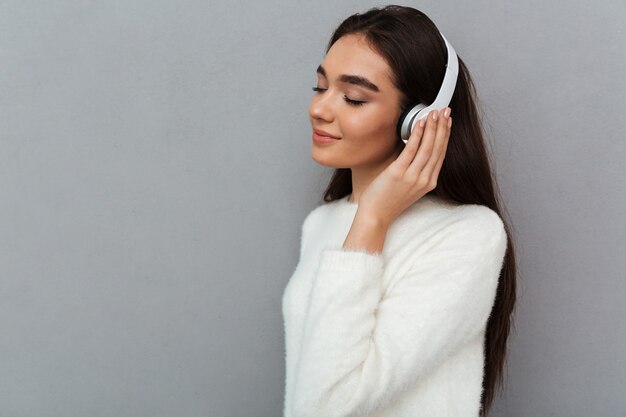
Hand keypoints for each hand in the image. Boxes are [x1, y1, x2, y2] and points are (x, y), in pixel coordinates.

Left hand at [357, 107, 451, 225]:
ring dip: (432, 127)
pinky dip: (417, 135)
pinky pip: (411, 150)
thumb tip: (417, 149)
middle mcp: (424, 180)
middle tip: (445, 111)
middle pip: (438, 148)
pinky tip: (420, 123)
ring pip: (428, 148)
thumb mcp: (409, 186)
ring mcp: (413, 177)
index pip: (441, 154)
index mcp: (428, 182)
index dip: (445, 135)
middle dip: (443, 127)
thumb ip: (416, 171)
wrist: (376, 216)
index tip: (447, 121)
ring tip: (434, 113)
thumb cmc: (388, 200)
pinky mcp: (399, 173)